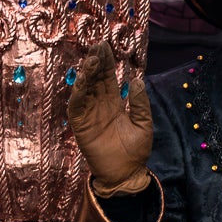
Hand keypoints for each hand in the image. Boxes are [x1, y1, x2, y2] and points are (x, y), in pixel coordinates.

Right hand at [68, 46, 152, 196]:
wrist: (126, 174)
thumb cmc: (136, 152)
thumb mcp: (144, 124)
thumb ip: (140, 104)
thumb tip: (138, 79)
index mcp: (115, 104)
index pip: (108, 79)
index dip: (106, 63)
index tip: (105, 46)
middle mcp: (100, 107)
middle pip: (95, 80)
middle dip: (95, 63)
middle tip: (97, 46)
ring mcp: (89, 115)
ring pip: (85, 90)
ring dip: (86, 75)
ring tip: (91, 60)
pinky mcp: (80, 126)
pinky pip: (77, 106)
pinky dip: (78, 93)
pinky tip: (82, 81)